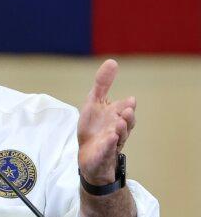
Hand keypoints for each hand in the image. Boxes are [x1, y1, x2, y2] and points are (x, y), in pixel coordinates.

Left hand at [77, 59, 135, 184]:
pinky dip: (109, 145)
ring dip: (120, 130)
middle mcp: (117, 129)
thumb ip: (102, 84)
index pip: (125, 108)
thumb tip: (112, 61)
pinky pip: (107, 151)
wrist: (88, 155)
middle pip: (127, 123)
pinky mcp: (103, 155)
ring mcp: (112, 142)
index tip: (129, 101)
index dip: (127, 105)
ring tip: (118, 123)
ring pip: (120, 137)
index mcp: (117, 115)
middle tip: (126, 111)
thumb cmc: (93, 127)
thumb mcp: (94, 103)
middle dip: (128, 118)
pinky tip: (108, 139)